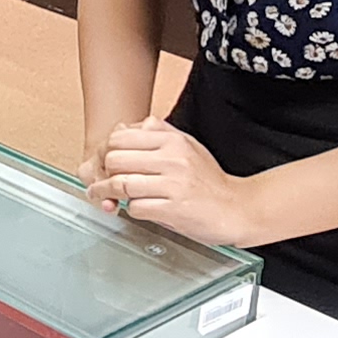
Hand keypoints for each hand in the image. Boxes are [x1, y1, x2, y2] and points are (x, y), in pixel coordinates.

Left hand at [89, 120, 280, 248]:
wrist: (236, 208)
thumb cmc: (209, 181)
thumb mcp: (188, 146)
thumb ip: (159, 134)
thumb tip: (127, 127)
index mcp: (173, 141)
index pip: (121, 137)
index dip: (108, 151)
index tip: (105, 161)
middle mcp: (173, 159)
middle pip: (115, 159)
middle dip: (104, 172)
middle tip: (102, 180)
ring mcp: (173, 185)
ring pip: (121, 184)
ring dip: (107, 193)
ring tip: (102, 196)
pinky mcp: (173, 210)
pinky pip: (135, 208)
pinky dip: (130, 210)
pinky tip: (136, 209)